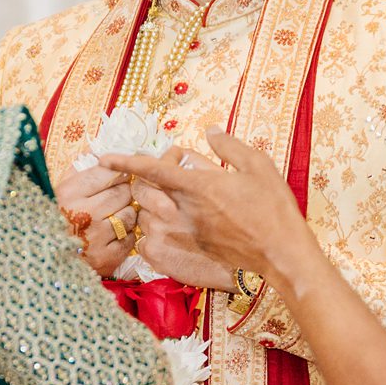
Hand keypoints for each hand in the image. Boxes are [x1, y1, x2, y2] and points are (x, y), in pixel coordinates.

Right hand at [54, 160, 137, 278]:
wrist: (46, 258)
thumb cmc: (56, 218)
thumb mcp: (59, 189)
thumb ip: (80, 168)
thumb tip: (100, 149)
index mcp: (69, 193)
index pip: (108, 173)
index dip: (117, 173)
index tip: (117, 176)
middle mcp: (84, 214)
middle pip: (124, 192)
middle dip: (124, 192)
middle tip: (116, 197)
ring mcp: (96, 238)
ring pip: (130, 214)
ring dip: (126, 213)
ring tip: (113, 216)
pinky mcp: (106, 258)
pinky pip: (131, 237)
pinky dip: (126, 235)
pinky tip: (114, 234)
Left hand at [107, 131, 314, 287]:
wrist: (282, 253)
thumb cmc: (273, 207)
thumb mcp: (258, 166)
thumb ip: (229, 146)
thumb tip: (210, 130)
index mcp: (199, 186)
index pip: (152, 170)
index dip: (126, 161)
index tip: (104, 157)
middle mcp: (186, 210)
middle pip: (144, 193)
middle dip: (138, 181)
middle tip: (152, 171)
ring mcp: (189, 231)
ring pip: (152, 214)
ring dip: (152, 202)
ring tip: (169, 194)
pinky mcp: (195, 246)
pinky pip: (167, 232)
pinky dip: (167, 220)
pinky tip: (185, 215)